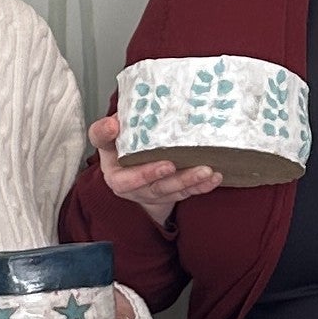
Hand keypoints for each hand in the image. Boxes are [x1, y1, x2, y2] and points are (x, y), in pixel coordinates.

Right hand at [88, 111, 220, 226]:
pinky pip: (186, 193)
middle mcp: (127, 184)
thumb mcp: (115, 135)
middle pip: (139, 182)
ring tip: (204, 170)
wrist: (141, 175)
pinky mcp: (170, 197)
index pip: (104, 150)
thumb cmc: (128, 150)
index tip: (116, 128)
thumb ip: (112, 127)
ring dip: (186, 181)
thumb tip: (115, 121)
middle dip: (154, 174)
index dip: (108, 141)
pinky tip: (214, 177)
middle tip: (170, 164)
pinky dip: (201, 186)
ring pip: (167, 190)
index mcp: (112, 166)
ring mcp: (149, 193)